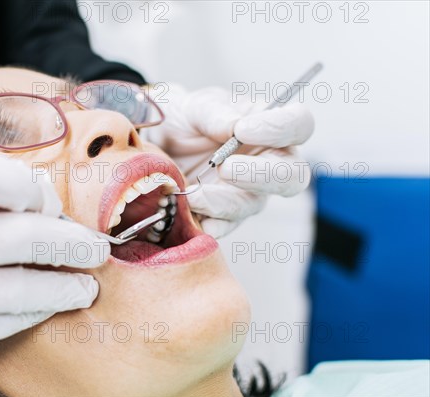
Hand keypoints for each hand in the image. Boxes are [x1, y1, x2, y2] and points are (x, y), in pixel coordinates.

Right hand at [0, 152, 109, 387]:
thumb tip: (50, 207)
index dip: (30, 185)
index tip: (50, 203)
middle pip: (18, 235)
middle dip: (71, 242)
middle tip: (97, 248)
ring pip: (19, 287)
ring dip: (64, 286)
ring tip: (87, 286)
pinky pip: (8, 320)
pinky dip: (39, 310)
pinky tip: (55, 303)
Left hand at [144, 84, 313, 237]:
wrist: (159, 144)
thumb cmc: (186, 120)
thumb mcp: (195, 107)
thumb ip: (215, 114)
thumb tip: (234, 126)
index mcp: (270, 126)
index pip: (300, 125)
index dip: (280, 129)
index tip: (243, 130)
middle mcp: (268, 163)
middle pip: (292, 176)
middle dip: (260, 175)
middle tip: (224, 168)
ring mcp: (248, 193)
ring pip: (253, 204)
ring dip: (222, 202)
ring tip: (192, 193)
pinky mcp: (223, 216)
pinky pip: (224, 226)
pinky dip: (208, 223)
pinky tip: (192, 216)